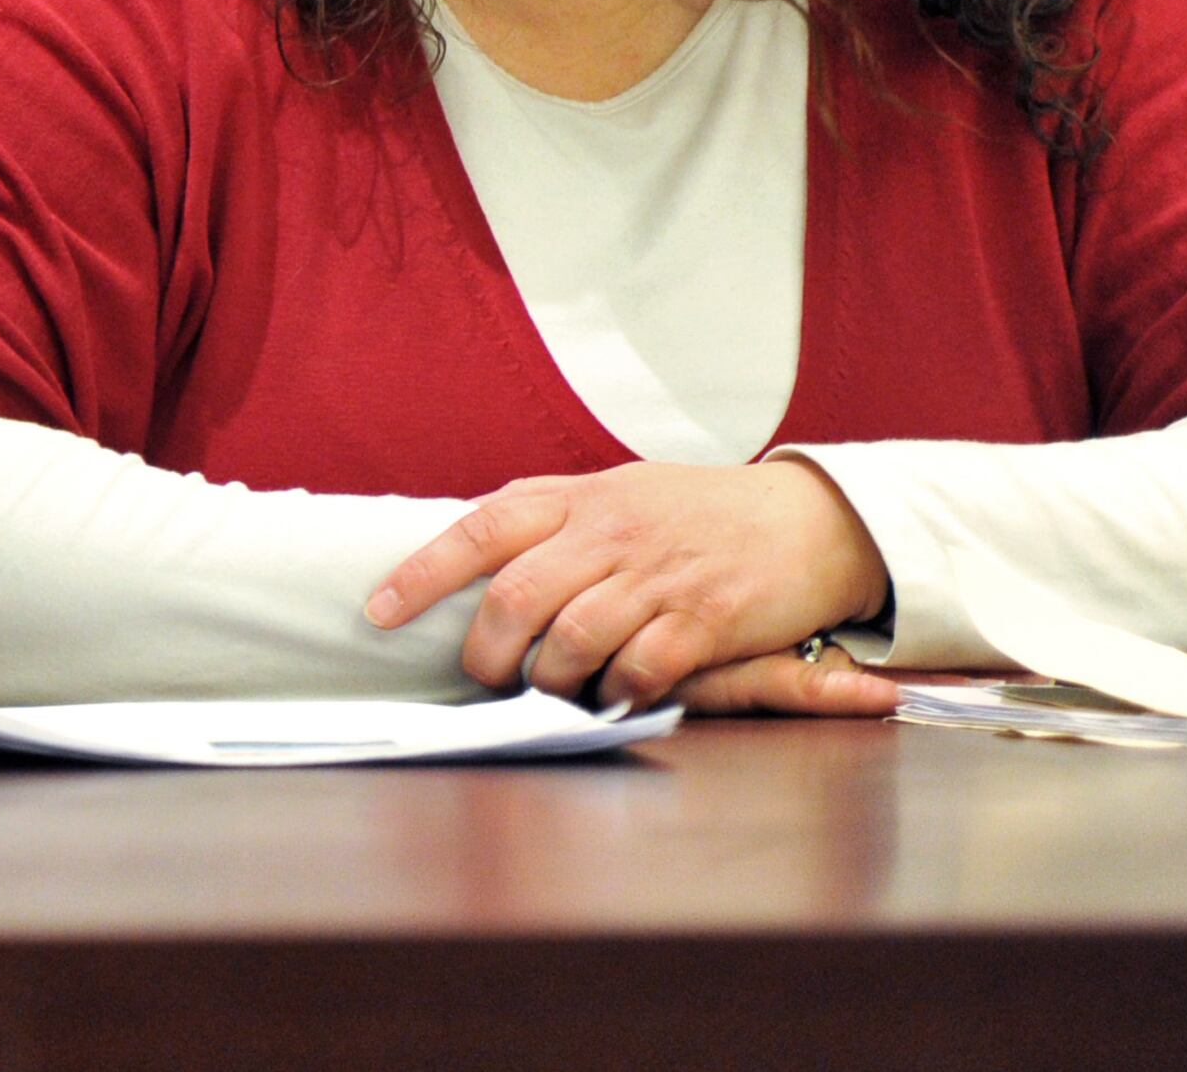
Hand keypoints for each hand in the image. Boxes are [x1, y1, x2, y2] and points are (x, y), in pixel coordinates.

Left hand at [364, 457, 890, 708]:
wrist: (807, 519)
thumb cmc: (696, 512)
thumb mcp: (617, 491)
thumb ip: (551, 518)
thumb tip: (475, 551)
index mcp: (577, 497)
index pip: (480, 530)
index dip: (422, 573)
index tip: (379, 613)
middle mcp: (609, 532)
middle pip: (515, 595)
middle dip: (484, 649)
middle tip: (480, 677)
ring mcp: (656, 576)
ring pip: (571, 639)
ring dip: (550, 678)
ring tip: (549, 690)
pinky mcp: (704, 620)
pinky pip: (639, 668)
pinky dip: (616, 692)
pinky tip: (614, 695)